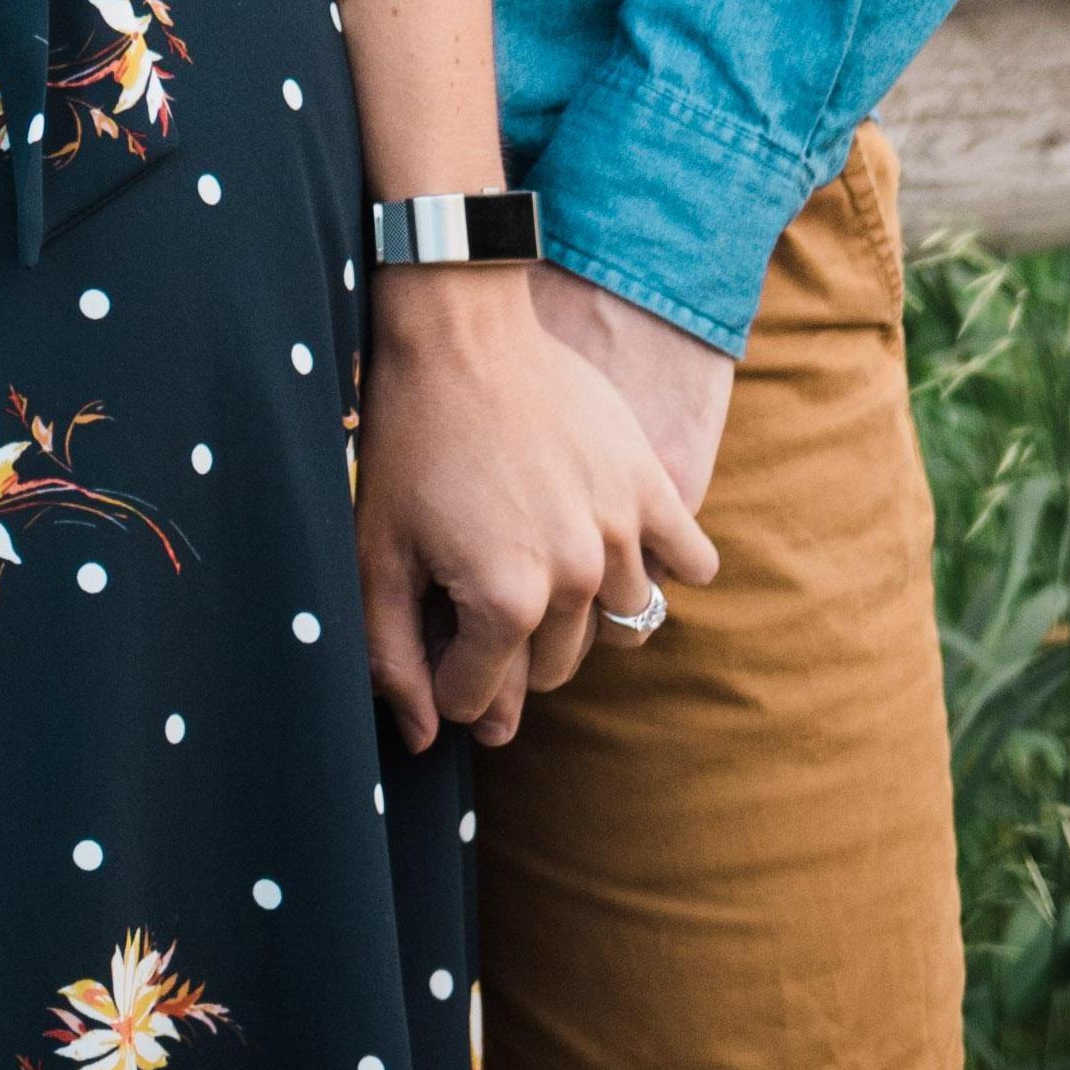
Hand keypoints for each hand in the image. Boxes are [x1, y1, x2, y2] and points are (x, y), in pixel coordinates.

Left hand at [355, 266, 718, 750]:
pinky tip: (621, 551)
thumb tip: (421, 738)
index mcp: (504, 601)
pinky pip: (692, 561)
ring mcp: (623, 532)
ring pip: (618, 626)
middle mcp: (576, 578)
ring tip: (541, 573)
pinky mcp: (651, 487)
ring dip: (579, 616)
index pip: (478, 696)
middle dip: (507, 653)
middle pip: (548, 669)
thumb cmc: (409, 438)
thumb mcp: (377, 552)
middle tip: (479, 601)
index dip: (444, 676)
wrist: (459, 331)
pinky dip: (666, 567)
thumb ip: (391, 655)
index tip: (431, 637)